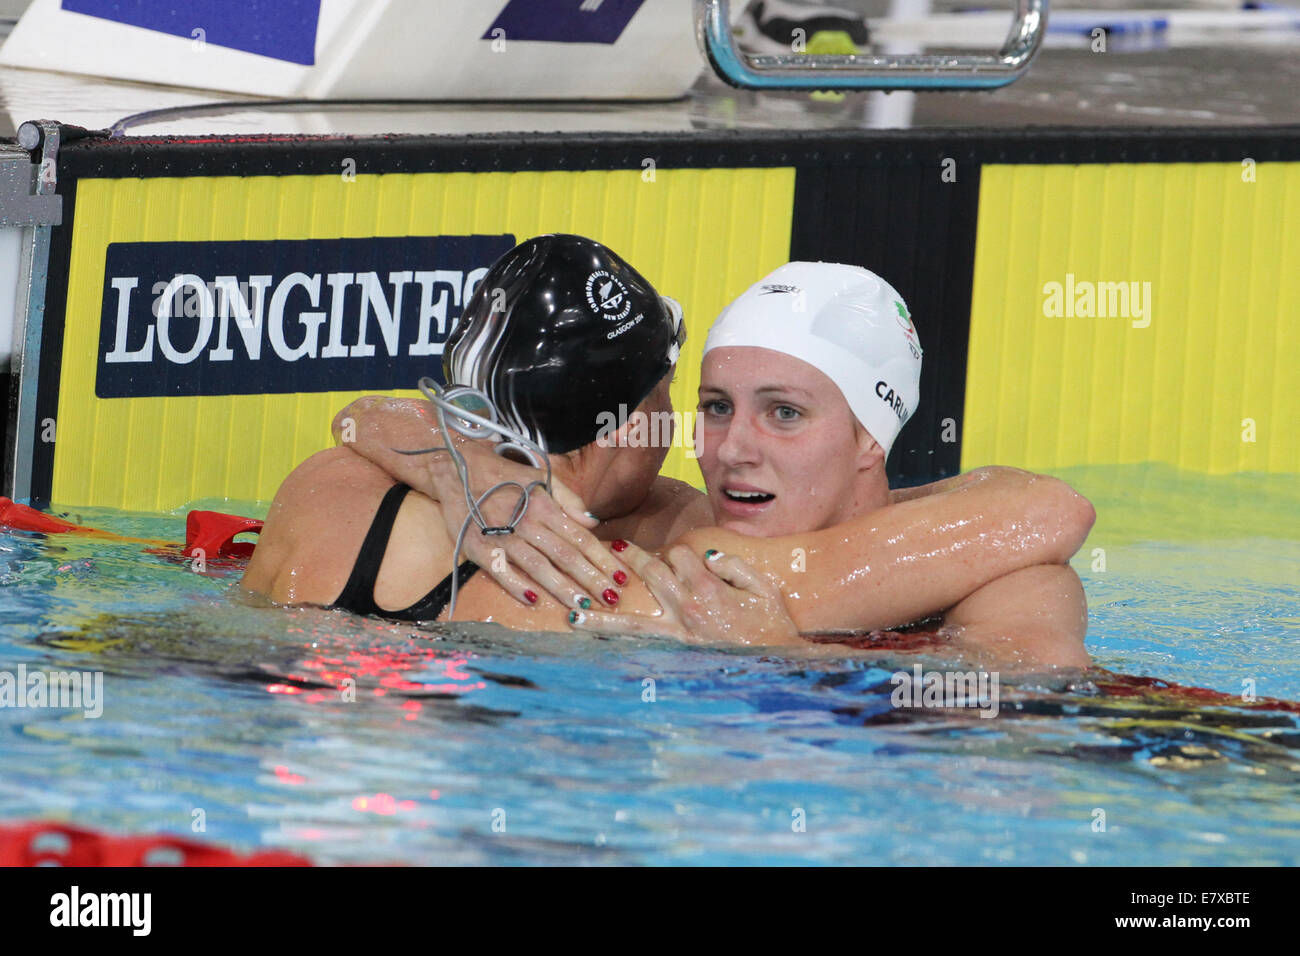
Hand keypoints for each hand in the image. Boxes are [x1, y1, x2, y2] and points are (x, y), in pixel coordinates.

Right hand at [425, 444, 628, 610]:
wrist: (455, 468)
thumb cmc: (504, 476)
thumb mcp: (540, 477)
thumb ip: (569, 499)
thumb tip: (593, 523)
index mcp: (545, 505)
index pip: (580, 537)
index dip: (602, 558)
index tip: (621, 577)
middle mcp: (526, 521)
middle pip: (564, 554)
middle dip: (590, 578)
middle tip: (611, 598)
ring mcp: (501, 535)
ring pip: (537, 565)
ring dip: (561, 587)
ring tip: (582, 606)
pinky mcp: (476, 547)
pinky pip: (500, 569)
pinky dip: (515, 585)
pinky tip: (533, 600)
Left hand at [569, 542, 801, 646]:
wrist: (776, 663)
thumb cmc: (773, 623)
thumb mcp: (764, 587)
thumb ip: (734, 566)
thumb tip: (707, 556)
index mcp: (709, 587)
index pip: (681, 556)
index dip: (681, 554)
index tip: (686, 561)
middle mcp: (688, 606)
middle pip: (652, 573)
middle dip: (633, 559)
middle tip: (612, 548)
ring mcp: (679, 630)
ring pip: (634, 614)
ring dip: (603, 610)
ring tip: (574, 608)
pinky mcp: (677, 648)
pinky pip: (641, 641)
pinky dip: (615, 637)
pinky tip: (593, 637)